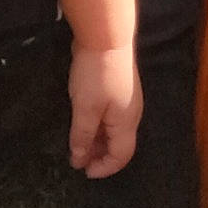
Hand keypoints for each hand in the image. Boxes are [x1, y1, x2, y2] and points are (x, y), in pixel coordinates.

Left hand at [69, 42, 141, 178]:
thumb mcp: (85, 109)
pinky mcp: (116, 86)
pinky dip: (96, 123)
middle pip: (118, 143)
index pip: (121, 156)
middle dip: (98, 154)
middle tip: (76, 158)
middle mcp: (130, 113)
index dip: (104, 168)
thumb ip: (82, 136)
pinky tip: (81, 120)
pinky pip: (108, 114)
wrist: (105, 35)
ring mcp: (125, 98)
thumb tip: (79, 159)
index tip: (83, 172)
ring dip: (96, 138)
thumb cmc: (95, 75)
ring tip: (76, 142)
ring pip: (112, 128)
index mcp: (127, 123)